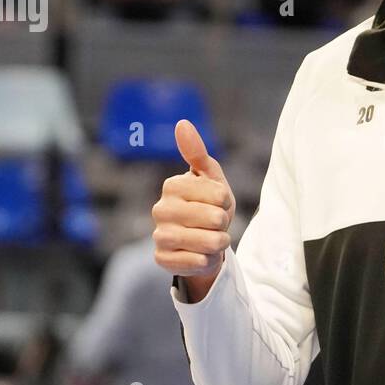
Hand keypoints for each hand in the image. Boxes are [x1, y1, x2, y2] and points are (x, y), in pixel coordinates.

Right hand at [152, 120, 234, 298]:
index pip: (218, 194)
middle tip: (215, 224)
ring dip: (219, 242)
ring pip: (208, 241)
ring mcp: (159, 236)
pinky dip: (206, 260)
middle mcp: (160, 209)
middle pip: (215, 218)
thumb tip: (182, 123)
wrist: (203, 243)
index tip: (217, 203)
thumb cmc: (209, 206)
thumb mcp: (212, 179)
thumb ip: (197, 153)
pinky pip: (196, 261)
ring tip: (212, 239)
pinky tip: (201, 255)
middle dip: (224, 223)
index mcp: (172, 186)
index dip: (225, 201)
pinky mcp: (162, 259)